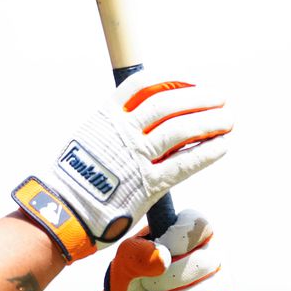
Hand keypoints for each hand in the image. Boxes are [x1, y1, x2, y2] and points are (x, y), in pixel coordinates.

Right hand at [12, 72, 231, 262]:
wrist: (62, 211)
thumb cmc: (74, 178)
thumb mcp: (88, 138)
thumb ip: (114, 127)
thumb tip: (137, 120)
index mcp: (106, 115)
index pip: (143, 84)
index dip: (172, 79)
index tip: (192, 79)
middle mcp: (123, 131)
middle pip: (168, 103)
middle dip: (199, 97)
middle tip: (220, 97)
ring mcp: (136, 157)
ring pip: (180, 129)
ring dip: (209, 121)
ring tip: (229, 118)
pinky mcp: (148, 184)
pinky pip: (185, 163)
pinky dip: (206, 152)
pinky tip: (222, 145)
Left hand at [93, 210, 232, 290]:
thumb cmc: (133, 278)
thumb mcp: (125, 261)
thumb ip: (137, 253)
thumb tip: (162, 258)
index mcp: (190, 233)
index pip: (199, 224)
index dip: (178, 239)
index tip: (160, 253)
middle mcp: (211, 255)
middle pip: (202, 261)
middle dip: (166, 279)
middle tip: (147, 287)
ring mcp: (221, 284)